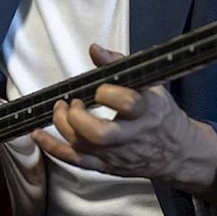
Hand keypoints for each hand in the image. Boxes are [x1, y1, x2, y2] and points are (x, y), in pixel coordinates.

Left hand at [31, 44, 216, 201]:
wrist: (178, 153)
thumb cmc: (161, 115)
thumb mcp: (150, 84)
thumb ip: (119, 65)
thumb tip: (95, 49)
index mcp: (147, 111)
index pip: (127, 102)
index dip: (108, 92)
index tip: (100, 86)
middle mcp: (131, 136)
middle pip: (100, 134)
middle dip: (78, 117)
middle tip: (74, 102)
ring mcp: (117, 154)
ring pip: (83, 147)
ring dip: (63, 126)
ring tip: (61, 109)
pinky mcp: (106, 166)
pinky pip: (75, 161)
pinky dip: (52, 148)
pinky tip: (39, 134)